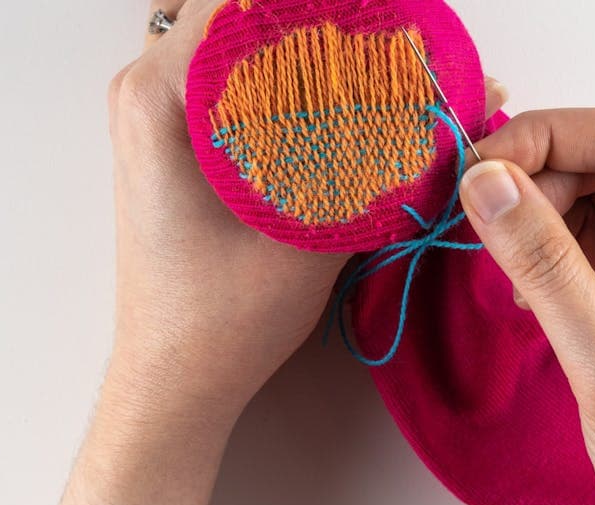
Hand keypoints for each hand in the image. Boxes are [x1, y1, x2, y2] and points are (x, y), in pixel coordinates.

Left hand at [43, 0, 508, 504]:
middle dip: (323, 26)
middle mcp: (145, 87)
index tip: (387, 25)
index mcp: (160, 96)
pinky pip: (231, 78)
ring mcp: (154, 110)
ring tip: (367, 76)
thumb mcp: (315, 238)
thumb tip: (449, 117)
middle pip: (242, 13)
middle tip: (390, 50)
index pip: (246, 1)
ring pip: (239, 44)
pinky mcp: (173, 137)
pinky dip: (282, 81)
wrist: (176, 376)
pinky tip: (332, 107)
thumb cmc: (222, 320)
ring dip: (303, 52)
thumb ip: (379, 168)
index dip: (327, 10)